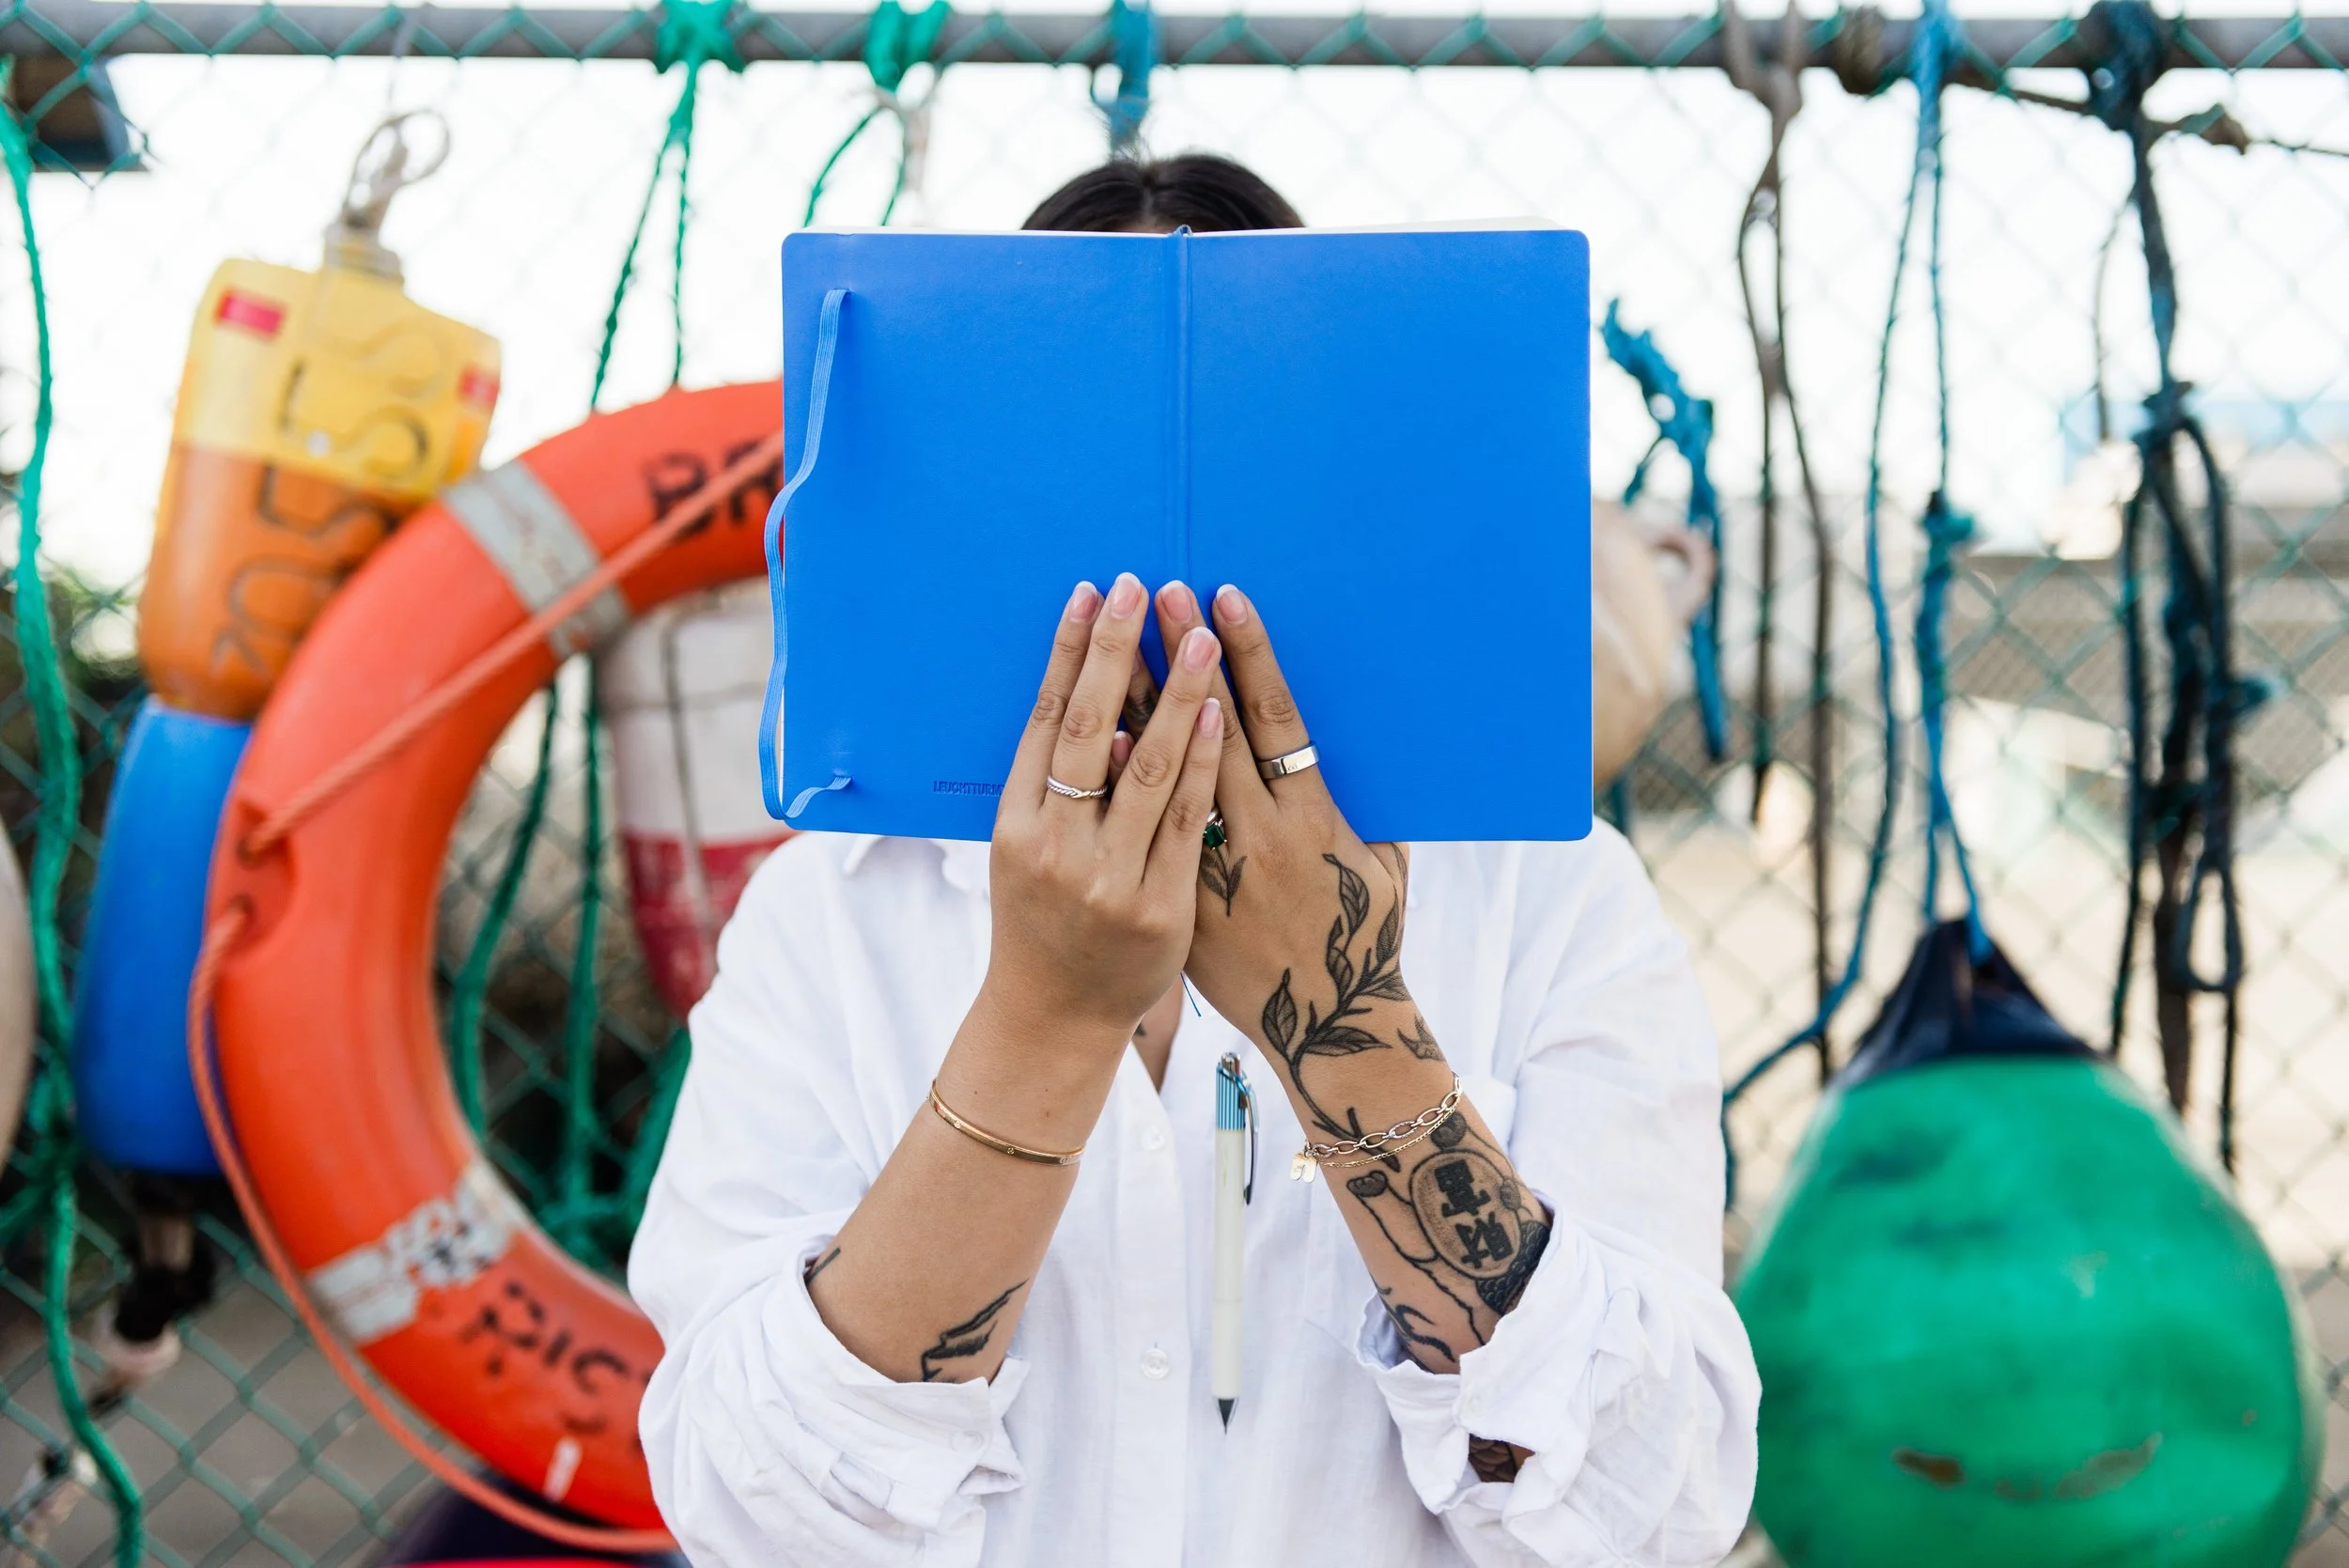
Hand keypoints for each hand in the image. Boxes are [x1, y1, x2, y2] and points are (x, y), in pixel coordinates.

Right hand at [980, 573, 1226, 1052]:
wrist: (1056, 1018)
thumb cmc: (1046, 921)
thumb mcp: (1027, 852)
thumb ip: (1056, 787)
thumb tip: (1104, 709)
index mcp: (1015, 825)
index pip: (1045, 720)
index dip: (1069, 653)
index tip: (1091, 593)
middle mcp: (1055, 847)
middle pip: (1091, 730)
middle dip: (1115, 652)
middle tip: (1140, 587)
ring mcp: (1107, 879)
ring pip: (1146, 767)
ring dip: (1174, 692)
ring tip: (1197, 633)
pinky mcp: (1160, 908)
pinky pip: (1187, 819)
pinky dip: (1199, 761)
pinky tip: (1217, 711)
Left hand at [1145, 582, 1432, 1141]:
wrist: (1322, 1031)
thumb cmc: (1363, 940)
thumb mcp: (1386, 869)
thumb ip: (1368, 805)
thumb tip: (1366, 741)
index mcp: (1313, 824)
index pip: (1272, 719)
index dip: (1248, 654)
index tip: (1227, 598)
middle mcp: (1254, 843)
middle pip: (1204, 730)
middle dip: (1178, 655)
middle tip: (1159, 589)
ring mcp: (1201, 874)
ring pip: (1157, 772)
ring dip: (1135, 697)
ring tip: (1115, 633)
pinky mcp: (1165, 900)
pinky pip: (1129, 827)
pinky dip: (1113, 776)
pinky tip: (1095, 723)